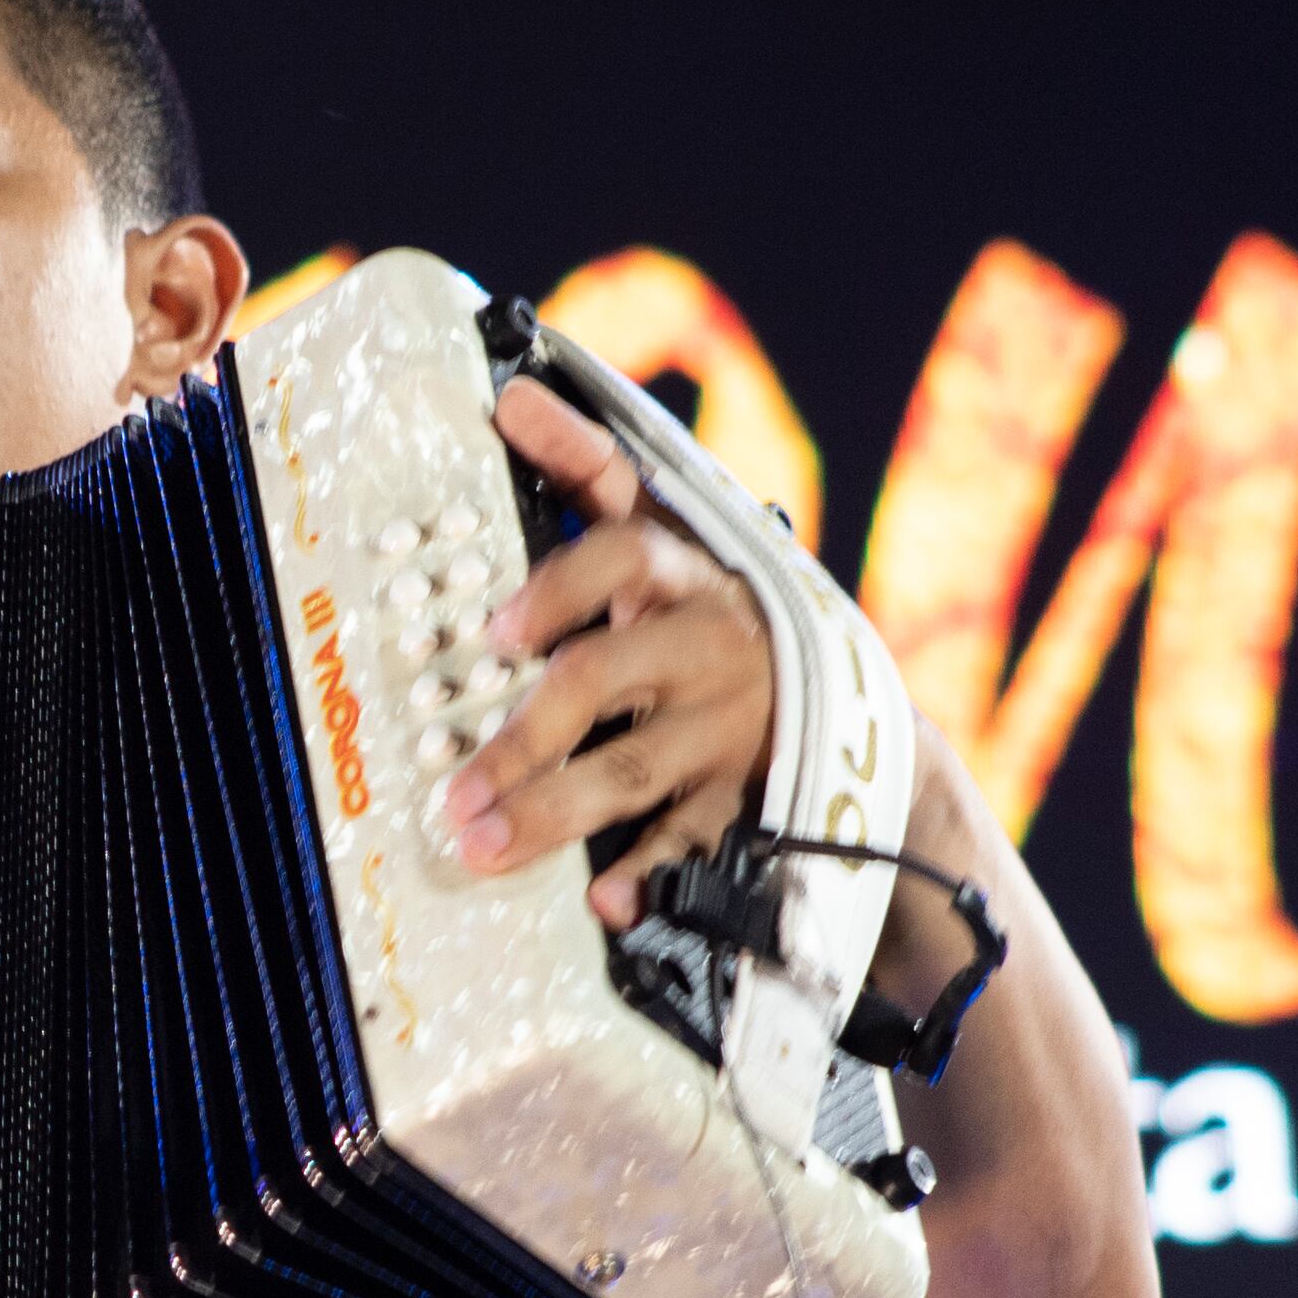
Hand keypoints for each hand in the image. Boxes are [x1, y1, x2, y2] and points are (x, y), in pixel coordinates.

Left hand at [436, 376, 777, 930]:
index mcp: (679, 571)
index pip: (616, 546)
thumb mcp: (664, 542)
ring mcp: (725, 721)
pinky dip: (650, 875)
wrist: (843, 715)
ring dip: (551, 809)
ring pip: (630, 765)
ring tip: (481, 845)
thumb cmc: (707, 617)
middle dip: (522, 736)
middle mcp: (703, 639)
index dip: (556, 585)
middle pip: (600, 678)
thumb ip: (586, 474)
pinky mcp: (747, 792)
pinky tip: (607, 905)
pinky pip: (692, 838)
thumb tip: (510, 393)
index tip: (498, 630)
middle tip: (454, 788)